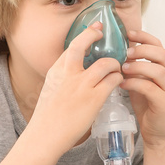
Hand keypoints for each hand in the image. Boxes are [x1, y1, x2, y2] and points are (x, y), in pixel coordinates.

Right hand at [27, 22, 122, 155]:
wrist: (45, 136)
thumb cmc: (47, 118)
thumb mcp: (50, 91)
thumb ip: (62, 80)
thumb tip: (73, 74)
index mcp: (56, 72)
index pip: (71, 47)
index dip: (85, 35)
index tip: (93, 29)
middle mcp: (68, 74)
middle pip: (82, 45)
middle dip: (93, 35)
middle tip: (102, 33)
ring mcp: (82, 85)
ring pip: (105, 63)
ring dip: (114, 64)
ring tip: (117, 68)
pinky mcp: (94, 98)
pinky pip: (113, 81)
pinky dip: (118, 79)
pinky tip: (119, 82)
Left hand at [120, 30, 164, 147]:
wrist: (158, 133)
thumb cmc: (148, 106)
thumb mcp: (140, 82)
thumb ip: (134, 68)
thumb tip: (118, 53)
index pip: (159, 46)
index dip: (144, 37)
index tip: (129, 33)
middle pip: (162, 54)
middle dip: (142, 50)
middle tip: (125, 52)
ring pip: (158, 70)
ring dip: (138, 66)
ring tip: (123, 68)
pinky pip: (150, 88)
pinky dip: (135, 83)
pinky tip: (123, 84)